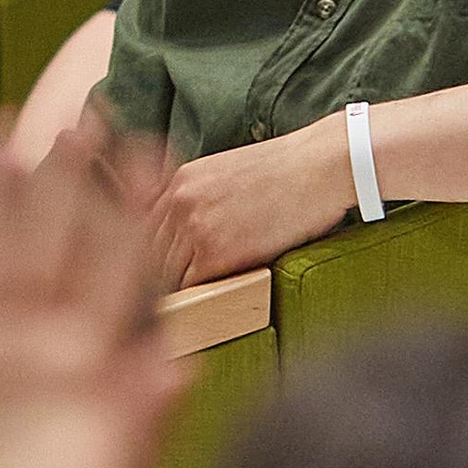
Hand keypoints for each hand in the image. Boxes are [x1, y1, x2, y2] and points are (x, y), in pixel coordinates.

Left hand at [153, 119, 353, 287]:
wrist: (322, 167)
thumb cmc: (289, 172)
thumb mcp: (228, 173)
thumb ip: (199, 199)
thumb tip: (187, 235)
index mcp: (180, 181)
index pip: (145, 226)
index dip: (153, 251)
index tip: (163, 267)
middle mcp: (180, 201)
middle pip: (149, 250)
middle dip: (158, 272)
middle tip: (170, 292)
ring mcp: (195, 226)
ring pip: (165, 272)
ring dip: (177, 287)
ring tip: (189, 300)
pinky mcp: (217, 253)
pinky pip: (191, 287)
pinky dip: (197, 297)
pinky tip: (209, 298)